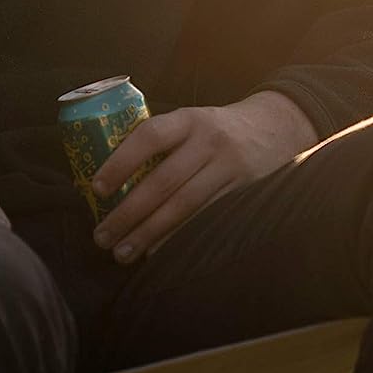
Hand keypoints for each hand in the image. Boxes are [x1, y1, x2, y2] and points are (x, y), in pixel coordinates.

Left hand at [89, 91, 317, 263]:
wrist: (275, 127)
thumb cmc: (216, 128)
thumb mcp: (191, 121)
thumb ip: (160, 142)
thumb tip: (109, 178)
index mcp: (189, 119)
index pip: (150, 137)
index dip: (121, 162)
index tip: (96, 188)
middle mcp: (209, 142)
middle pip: (164, 181)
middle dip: (129, 212)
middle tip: (101, 236)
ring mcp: (227, 168)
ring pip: (183, 206)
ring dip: (149, 233)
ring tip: (121, 253)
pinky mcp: (240, 193)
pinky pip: (203, 219)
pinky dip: (176, 238)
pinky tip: (155, 253)